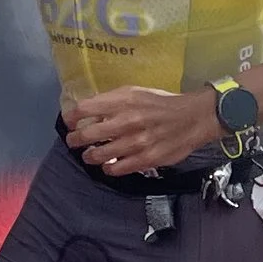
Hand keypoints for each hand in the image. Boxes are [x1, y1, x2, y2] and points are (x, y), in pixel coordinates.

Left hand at [62, 86, 218, 176]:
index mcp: (123, 101)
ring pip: (99, 154)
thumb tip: (91, 111)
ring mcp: (136, 142)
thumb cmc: (162, 104)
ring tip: (90, 155)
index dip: (71, 117)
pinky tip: (108, 166)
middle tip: (74, 142)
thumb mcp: (136, 93)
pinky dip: (109, 168)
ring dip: (90, 156)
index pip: (84, 109)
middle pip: (87, 134)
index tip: (69, 122)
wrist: (193, 118)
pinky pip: (118, 169)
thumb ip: (113, 101)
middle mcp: (126, 121)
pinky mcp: (146, 159)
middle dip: (75, 140)